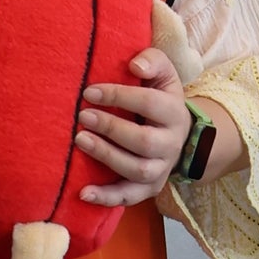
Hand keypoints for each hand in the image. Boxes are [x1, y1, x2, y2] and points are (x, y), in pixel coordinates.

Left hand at [75, 47, 190, 206]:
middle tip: (82, 116)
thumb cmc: (160, 97)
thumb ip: (152, 60)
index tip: (89, 92)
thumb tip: (135, 66)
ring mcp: (161, 169)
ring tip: (80, 141)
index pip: (148, 103)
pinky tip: (84, 193)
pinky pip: (130, 198)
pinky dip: (107, 198)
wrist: (178, 132)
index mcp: (174, 112)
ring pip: (137, 170)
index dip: (118, 96)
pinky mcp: (150, 188)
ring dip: (107, 156)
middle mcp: (171, 143)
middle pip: (143, 141)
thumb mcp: (163, 73)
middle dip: (111, 128)